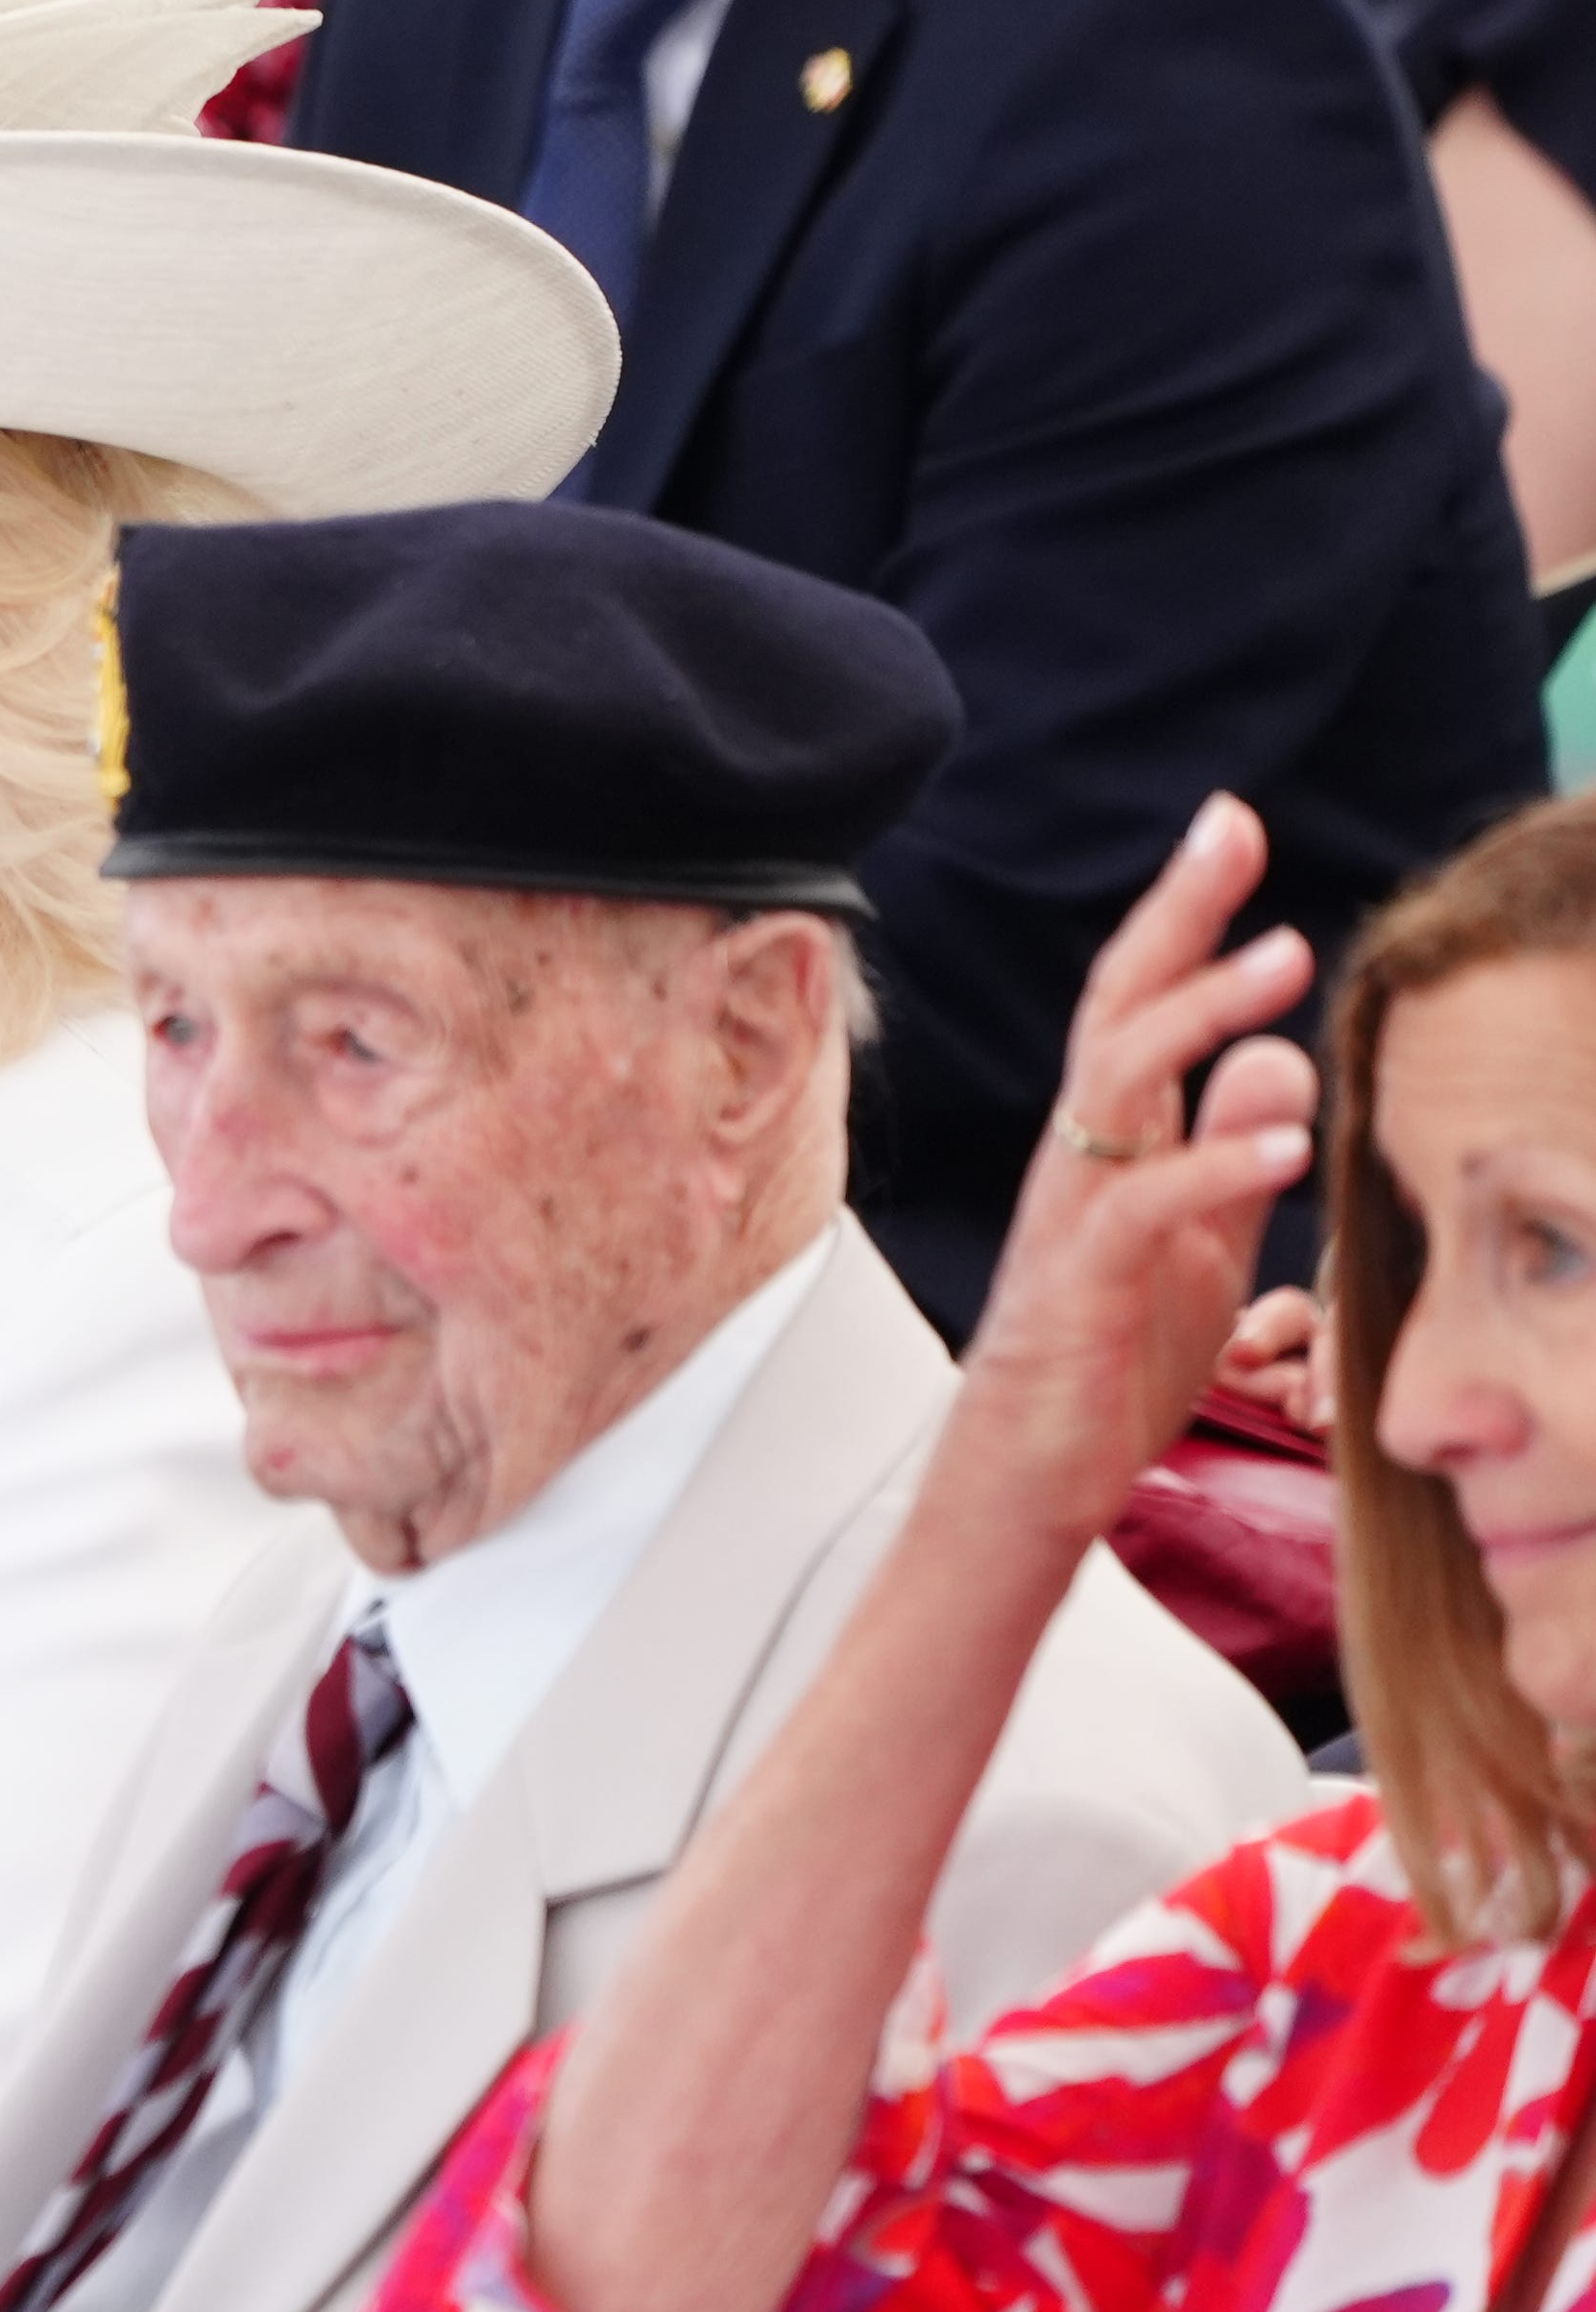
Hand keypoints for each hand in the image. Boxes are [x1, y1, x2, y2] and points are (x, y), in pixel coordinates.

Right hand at [944, 794, 1319, 1549]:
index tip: (1230, 828)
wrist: (1026, 1483)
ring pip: (1117, 1084)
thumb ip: (1228, 1156)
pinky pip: (1142, 1208)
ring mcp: (1070, 1218)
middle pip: (1116, 1007)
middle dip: (1175, 915)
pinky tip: (1284, 1143)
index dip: (1185, 914)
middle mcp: (1079, 1159)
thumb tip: (1276, 1059)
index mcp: (1110, 1145)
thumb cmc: (1107, 1369)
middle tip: (1231, 833)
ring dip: (1201, 1014)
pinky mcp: (1078, 1286)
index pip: (1142, 1002)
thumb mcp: (1198, 1249)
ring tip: (1283, 959)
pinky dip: (1216, 1167)